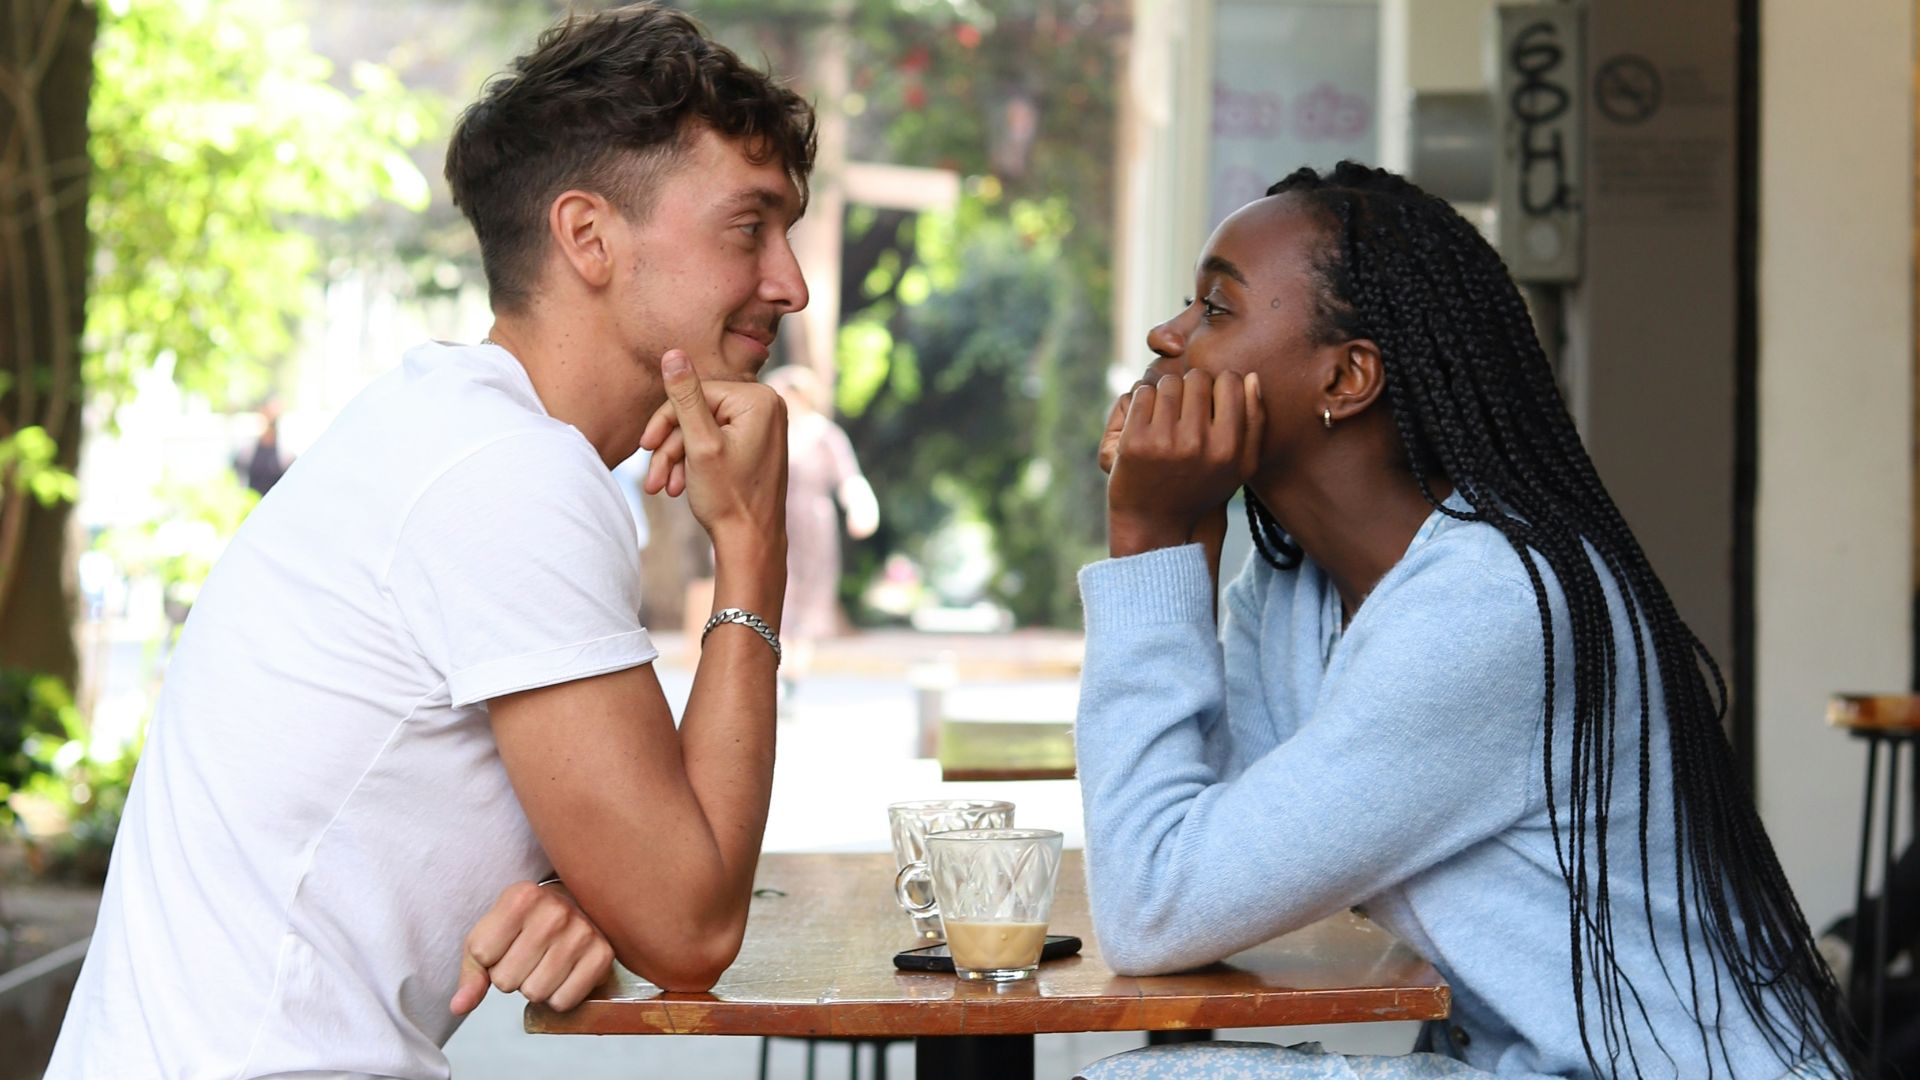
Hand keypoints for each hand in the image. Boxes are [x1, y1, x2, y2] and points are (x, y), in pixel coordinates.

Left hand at [451, 881, 614, 1015]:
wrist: (576, 905)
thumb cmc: (526, 923)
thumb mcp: (491, 934)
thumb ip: (472, 971)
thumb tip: (458, 1006)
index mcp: (522, 896)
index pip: (483, 956)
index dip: (490, 959)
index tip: (508, 943)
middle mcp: (555, 911)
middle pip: (508, 981)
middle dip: (513, 976)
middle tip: (529, 955)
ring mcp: (583, 932)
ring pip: (535, 994)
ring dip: (535, 987)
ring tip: (545, 963)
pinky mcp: (603, 955)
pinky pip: (563, 1002)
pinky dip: (559, 996)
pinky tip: (564, 973)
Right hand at [639, 350, 787, 545]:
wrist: (751, 543)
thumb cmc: (728, 497)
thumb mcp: (699, 444)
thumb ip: (684, 397)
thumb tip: (673, 353)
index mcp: (760, 399)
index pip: (696, 393)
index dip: (666, 420)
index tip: (644, 447)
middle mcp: (768, 407)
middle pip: (699, 412)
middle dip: (671, 446)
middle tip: (653, 479)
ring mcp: (764, 426)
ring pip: (703, 430)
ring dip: (678, 459)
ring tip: (663, 488)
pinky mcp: (756, 444)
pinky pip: (716, 442)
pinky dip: (695, 463)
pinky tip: (680, 487)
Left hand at [1106, 369, 1262, 557]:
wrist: (1155, 521)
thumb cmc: (1202, 487)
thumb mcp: (1240, 465)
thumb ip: (1254, 422)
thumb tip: (1251, 377)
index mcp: (1228, 448)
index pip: (1230, 381)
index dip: (1220, 385)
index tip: (1210, 401)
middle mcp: (1197, 444)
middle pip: (1198, 378)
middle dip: (1192, 386)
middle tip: (1186, 407)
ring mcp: (1164, 442)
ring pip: (1169, 382)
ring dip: (1167, 391)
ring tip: (1167, 414)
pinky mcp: (1134, 442)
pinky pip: (1143, 394)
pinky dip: (1144, 400)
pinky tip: (1148, 420)